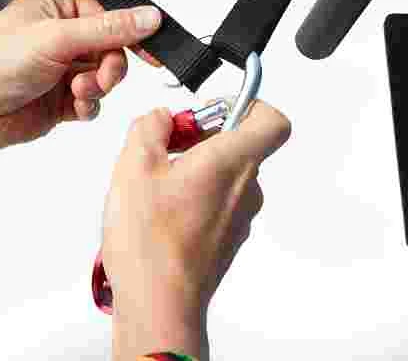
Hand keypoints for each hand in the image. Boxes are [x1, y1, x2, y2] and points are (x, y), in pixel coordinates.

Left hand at [0, 0, 161, 156]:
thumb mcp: (57, 38)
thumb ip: (109, 28)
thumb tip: (147, 17)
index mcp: (56, 7)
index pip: (108, 14)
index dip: (129, 33)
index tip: (149, 51)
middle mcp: (61, 36)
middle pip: (112, 48)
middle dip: (109, 66)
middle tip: (99, 76)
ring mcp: (63, 67)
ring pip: (106, 76)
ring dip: (98, 86)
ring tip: (78, 90)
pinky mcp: (63, 96)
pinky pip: (95, 99)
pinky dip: (90, 104)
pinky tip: (74, 104)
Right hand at [102, 101, 290, 359]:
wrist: (159, 303)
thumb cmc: (151, 241)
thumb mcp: (135, 163)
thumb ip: (150, 126)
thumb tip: (161, 119)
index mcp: (231, 161)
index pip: (271, 119)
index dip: (246, 104)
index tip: (211, 109)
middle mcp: (245, 188)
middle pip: (239, 143)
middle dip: (201, 135)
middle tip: (166, 144)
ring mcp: (239, 216)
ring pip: (224, 172)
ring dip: (194, 165)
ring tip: (156, 180)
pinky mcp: (227, 236)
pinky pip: (218, 199)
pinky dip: (194, 192)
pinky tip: (161, 207)